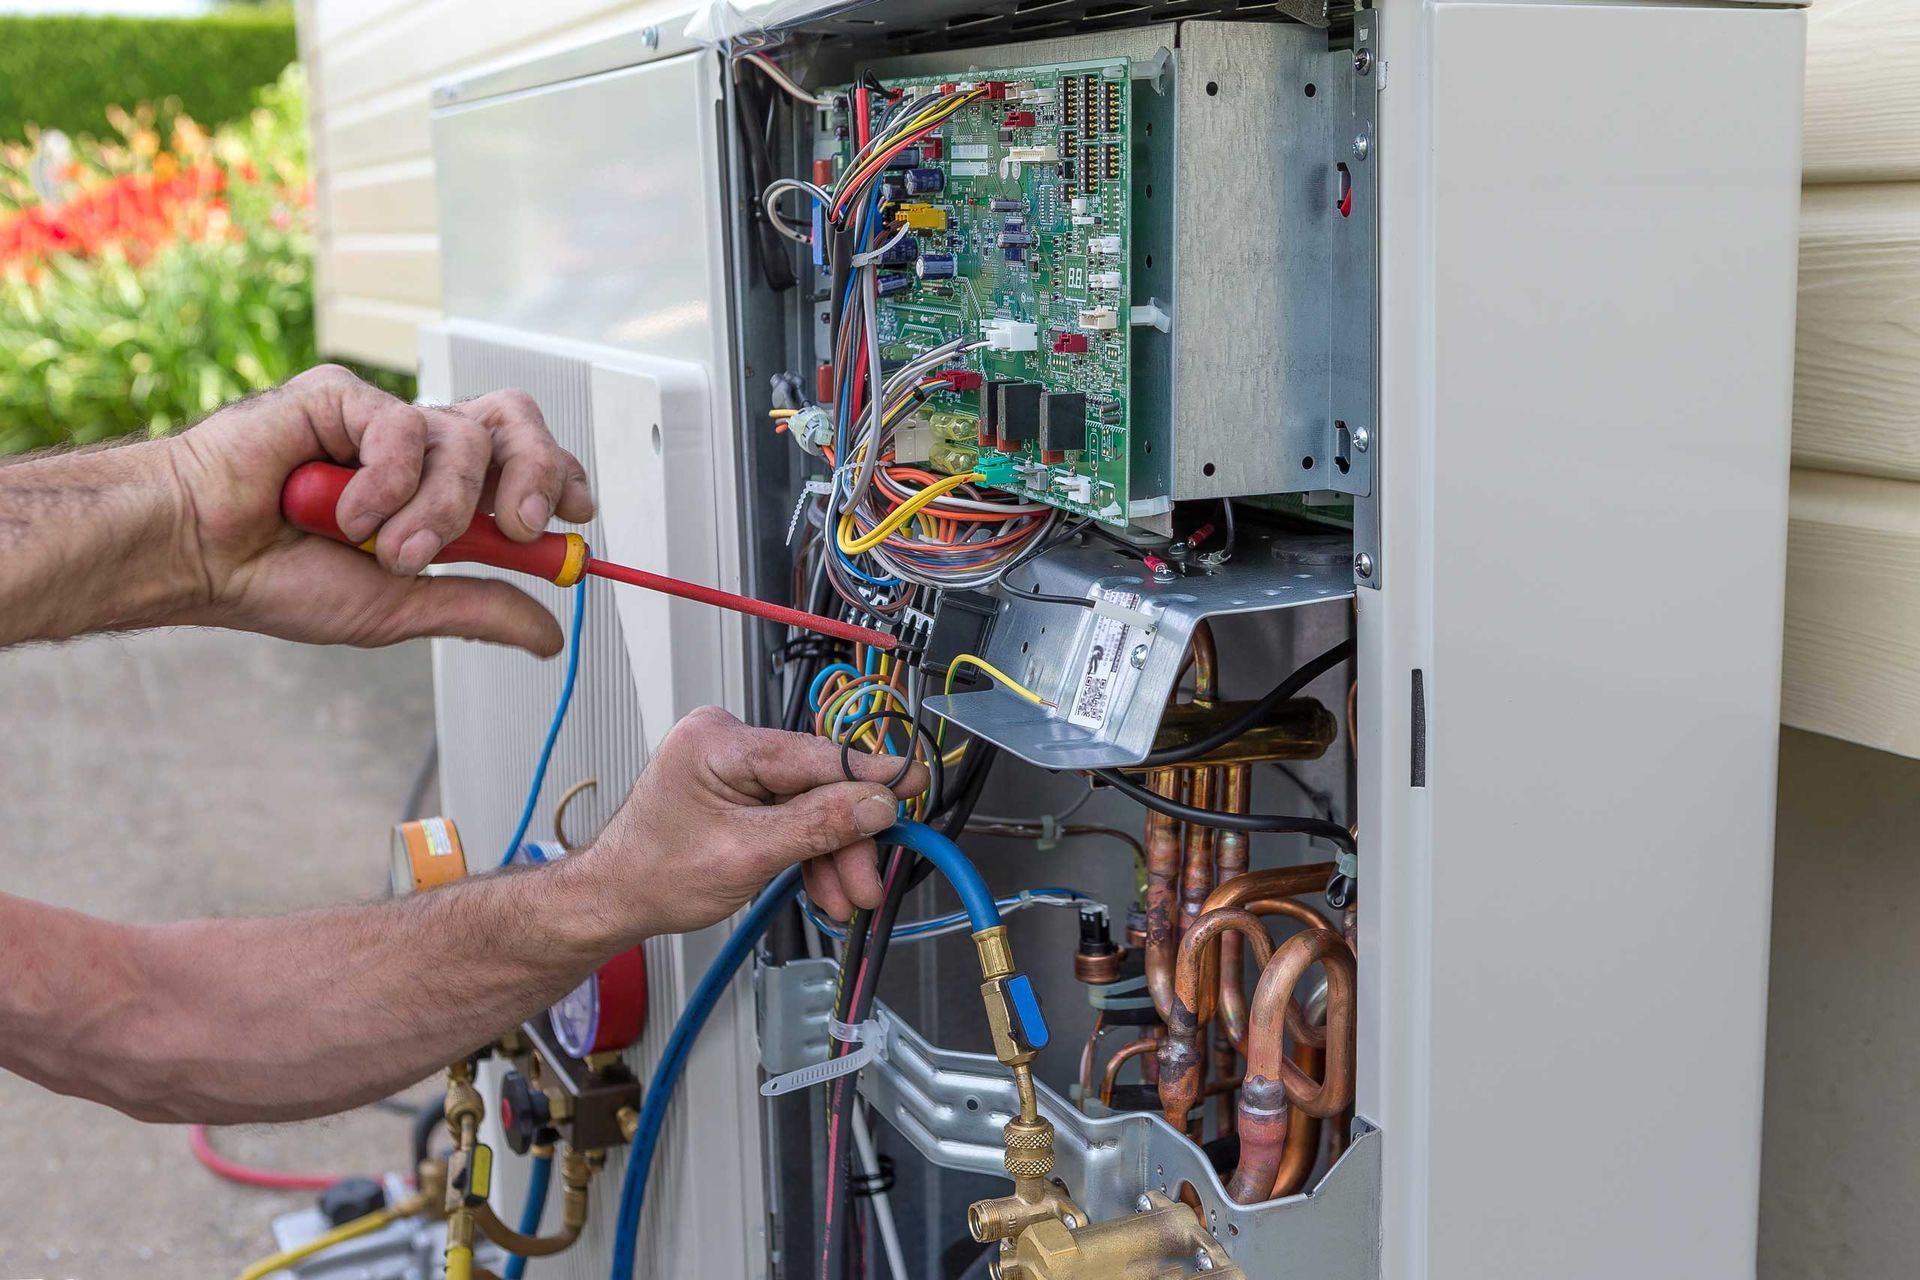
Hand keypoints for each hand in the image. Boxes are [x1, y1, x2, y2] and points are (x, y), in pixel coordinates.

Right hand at [162, 365, 594, 653]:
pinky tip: (345, 516)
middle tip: (517, 526)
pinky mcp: (341, 397)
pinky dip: (386, 485)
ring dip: (441, 508)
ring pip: (465, 439)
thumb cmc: (281, 577)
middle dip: (534, 473)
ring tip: (393, 551)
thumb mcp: (403, 608)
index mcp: (440, 491)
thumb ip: (479, 609)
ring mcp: (382, 421)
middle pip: (515, 425)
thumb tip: (551, 634)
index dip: (559, 477)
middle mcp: (419, 450)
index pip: (522, 462)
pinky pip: (404, 428)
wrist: (199, 556)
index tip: (575, 515)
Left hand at [576, 706, 930, 937]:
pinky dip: (811, 851)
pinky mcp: (742, 787)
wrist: (616, 899)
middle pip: (818, 784)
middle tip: (868, 883)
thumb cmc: (654, 875)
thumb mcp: (745, 856)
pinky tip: (824, 886)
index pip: (814, 754)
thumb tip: (876, 805)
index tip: (914, 781)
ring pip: (811, 804)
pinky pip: (793, 812)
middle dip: (845, 838)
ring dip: (832, 853)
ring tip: (844, 900)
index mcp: (719, 740)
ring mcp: (736, 762)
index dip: (870, 774)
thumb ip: (816, 826)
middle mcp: (728, 739)